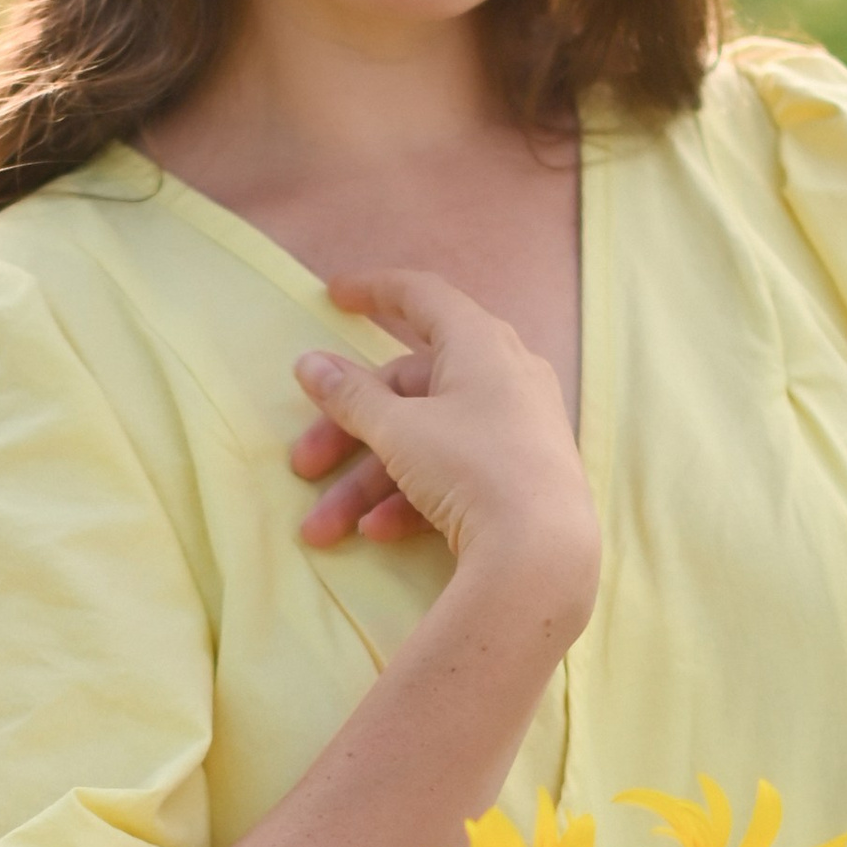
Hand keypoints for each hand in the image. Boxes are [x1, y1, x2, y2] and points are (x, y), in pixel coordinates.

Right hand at [290, 269, 598, 617]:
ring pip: (426, 442)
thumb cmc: (472, 468)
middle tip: (303, 464)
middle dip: (349, 433)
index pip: (423, 297)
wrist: (543, 555)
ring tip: (324, 529)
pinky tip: (377, 533)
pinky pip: (456, 473)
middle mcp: (505, 376)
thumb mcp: (399, 430)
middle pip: (410, 389)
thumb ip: (351, 396)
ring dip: (369, 483)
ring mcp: (516, 429)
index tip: (333, 296)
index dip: (375, 291)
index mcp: (481, 344)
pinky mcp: (520, 477)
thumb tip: (310, 363)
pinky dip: (413, 498)